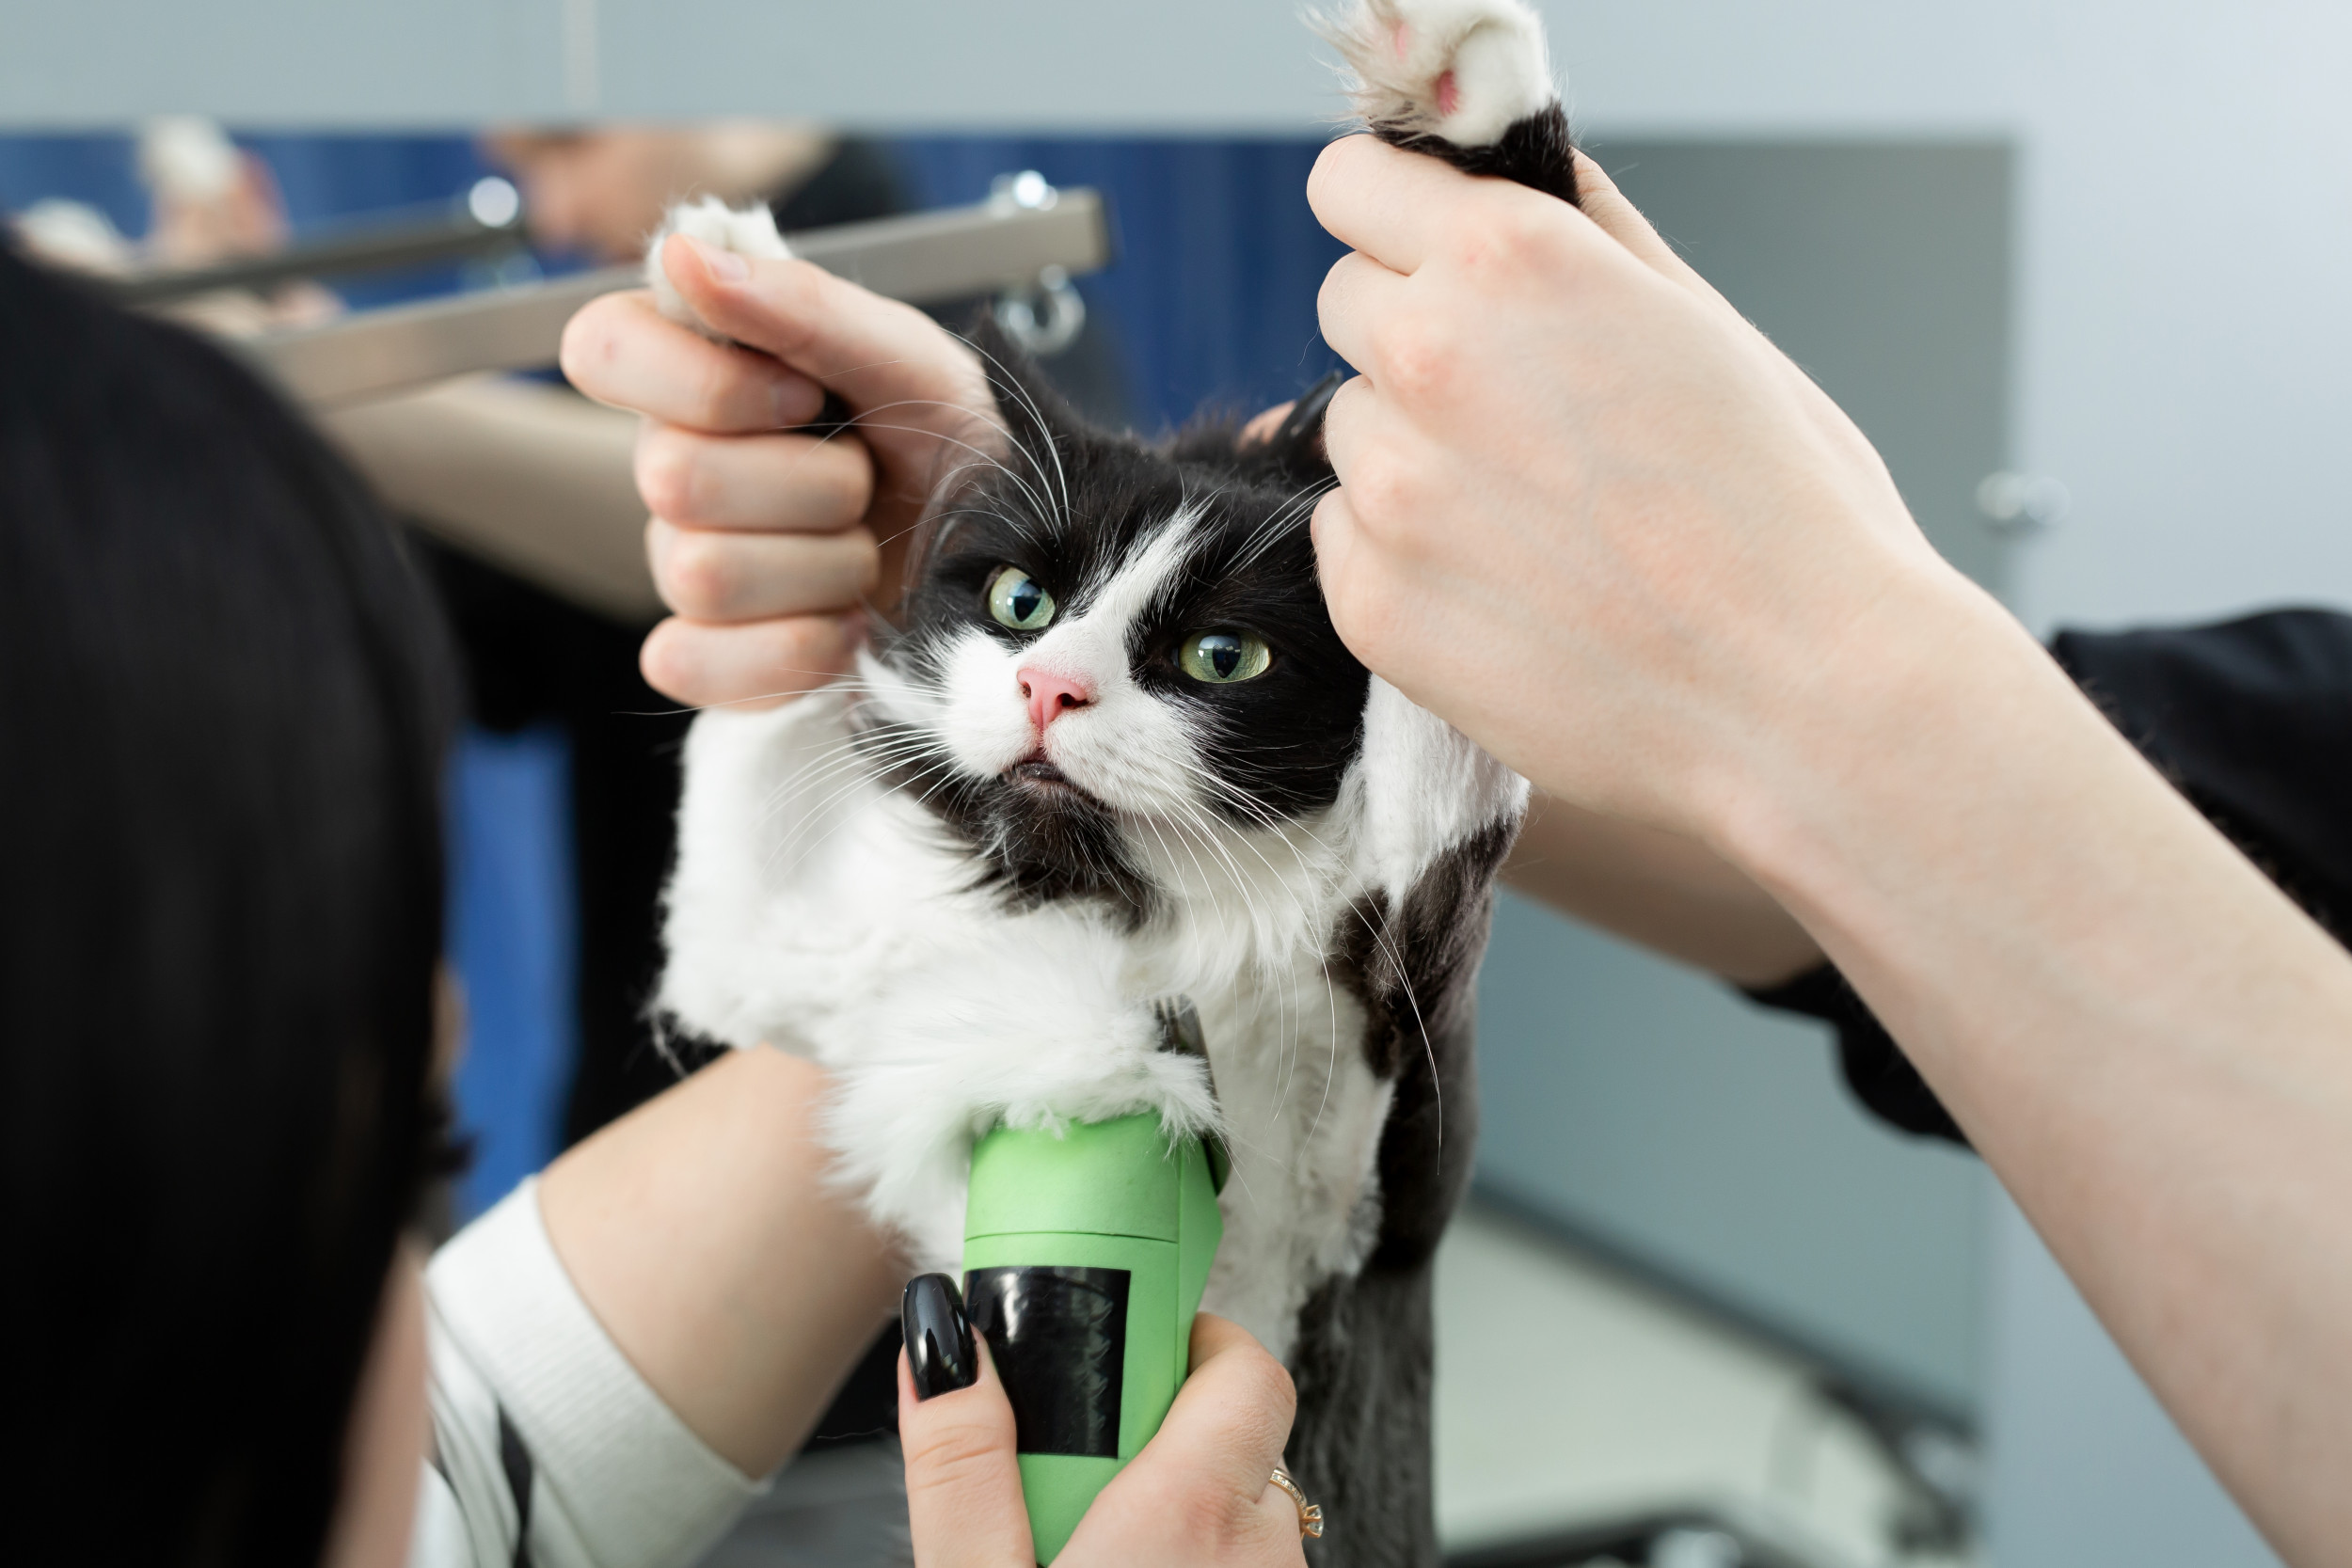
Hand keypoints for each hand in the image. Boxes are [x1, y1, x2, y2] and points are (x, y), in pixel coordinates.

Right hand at [560, 235, 997, 708]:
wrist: (1017, 562)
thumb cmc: (956, 447)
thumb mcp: (908, 359)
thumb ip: (801, 304)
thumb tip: (682, 253)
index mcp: (701, 374)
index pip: (601, 349)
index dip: (703, 381)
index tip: (802, 394)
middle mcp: (674, 468)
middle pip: (671, 479)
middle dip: (811, 484)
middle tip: (867, 481)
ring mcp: (684, 567)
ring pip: (699, 573)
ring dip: (823, 566)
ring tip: (868, 552)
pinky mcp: (710, 658)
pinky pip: (693, 663)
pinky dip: (795, 648)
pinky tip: (847, 627)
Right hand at [900, 1307, 1306, 1567]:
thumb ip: (961, 1462)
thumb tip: (945, 1340)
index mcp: (1193, 1512)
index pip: (1242, 1363)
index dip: (1183, 1341)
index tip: (1115, 1357)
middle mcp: (1263, 1551)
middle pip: (1237, 1437)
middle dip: (1157, 1442)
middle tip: (1074, 1485)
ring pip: (1242, 1515)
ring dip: (1178, 1516)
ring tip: (1086, 1551)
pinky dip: (1194, 1565)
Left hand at [1307, 135, 1969, 840]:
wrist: (1804, 698)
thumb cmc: (1787, 515)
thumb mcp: (1709, 326)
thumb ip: (1593, 235)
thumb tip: (1524, 177)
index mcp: (1511, 259)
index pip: (1352, 183)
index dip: (1393, 218)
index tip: (1422, 254)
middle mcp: (1428, 357)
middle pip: (1346, 306)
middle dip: (1413, 336)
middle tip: (1520, 410)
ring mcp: (1390, 487)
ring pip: (1350, 433)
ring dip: (1415, 457)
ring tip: (1538, 519)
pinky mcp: (1371, 600)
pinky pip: (1348, 540)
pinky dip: (1406, 558)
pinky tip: (1512, 588)